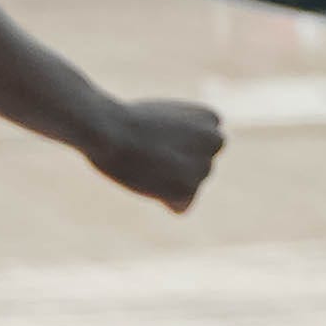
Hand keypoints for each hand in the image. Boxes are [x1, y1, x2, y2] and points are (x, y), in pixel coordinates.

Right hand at [87, 97, 224, 210]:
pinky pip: (181, 206)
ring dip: (170, 183)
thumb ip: (183, 149)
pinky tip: (148, 180)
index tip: (156, 136)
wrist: (109, 131)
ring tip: (147, 164)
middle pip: (198, 167)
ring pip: (190, 187)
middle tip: (150, 153)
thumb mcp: (162, 122)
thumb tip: (183, 204)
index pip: (201, 146)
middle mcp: (215, 141)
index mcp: (211, 118)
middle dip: (177, 167)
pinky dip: (165, 201)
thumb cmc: (126, 124)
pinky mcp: (189, 188)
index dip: (176, 146)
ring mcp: (205, 165)